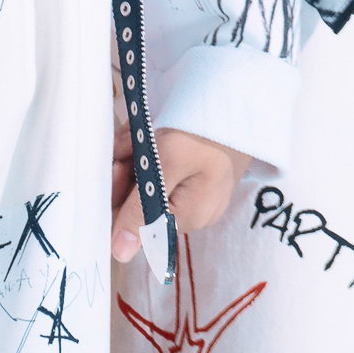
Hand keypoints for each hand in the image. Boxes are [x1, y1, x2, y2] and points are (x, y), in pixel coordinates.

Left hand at [112, 125, 252, 262]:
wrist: (239, 98)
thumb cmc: (204, 129)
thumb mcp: (166, 163)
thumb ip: (138, 209)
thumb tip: (120, 254)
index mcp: (189, 218)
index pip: (137, 223)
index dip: (117, 198)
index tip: (114, 166)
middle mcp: (193, 212)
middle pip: (141, 202)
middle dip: (127, 171)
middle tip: (128, 142)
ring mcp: (196, 193)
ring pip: (147, 183)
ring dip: (134, 157)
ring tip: (138, 133)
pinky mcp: (197, 174)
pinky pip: (161, 171)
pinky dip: (148, 152)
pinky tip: (149, 134)